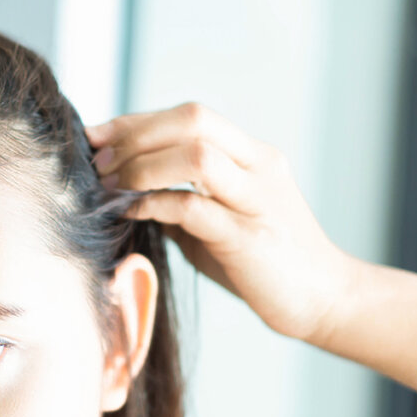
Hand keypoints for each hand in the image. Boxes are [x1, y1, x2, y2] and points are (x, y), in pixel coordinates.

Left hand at [85, 102, 354, 341]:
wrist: (322, 300)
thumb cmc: (260, 263)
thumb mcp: (215, 220)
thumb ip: (179, 198)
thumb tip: (121, 187)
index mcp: (252, 155)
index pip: (189, 116)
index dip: (136, 121)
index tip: (95, 136)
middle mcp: (258, 167)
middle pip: (193, 119)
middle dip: (136, 135)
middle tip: (99, 163)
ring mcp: (257, 200)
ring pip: (198, 155)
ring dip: (143, 166)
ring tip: (112, 186)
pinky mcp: (248, 238)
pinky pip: (194, 207)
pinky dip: (154, 205)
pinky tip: (130, 214)